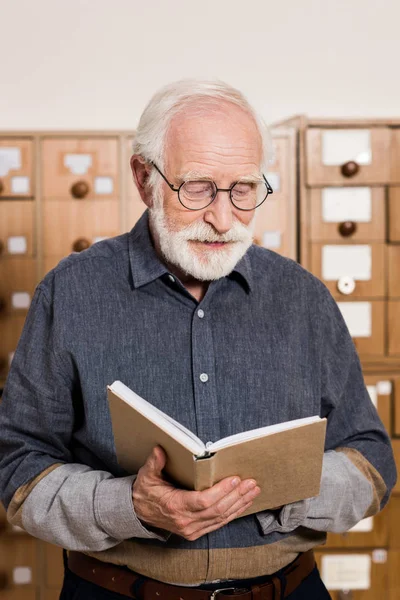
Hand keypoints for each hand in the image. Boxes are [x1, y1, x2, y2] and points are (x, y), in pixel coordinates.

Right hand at [132, 446, 260, 540]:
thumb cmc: (145, 491)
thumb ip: (154, 463)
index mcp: (174, 506)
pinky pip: (218, 524)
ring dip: (239, 504)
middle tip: (251, 483)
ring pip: (221, 518)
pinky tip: (243, 504)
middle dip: (237, 496)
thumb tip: (160, 449)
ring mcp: (191, 529)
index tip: (235, 479)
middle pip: (217, 510)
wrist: (137, 513)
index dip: (221, 491)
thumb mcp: (146, 475)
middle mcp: (185, 521)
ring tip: (253, 491)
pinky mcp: (195, 532)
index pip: (203, 501)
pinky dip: (233, 513)